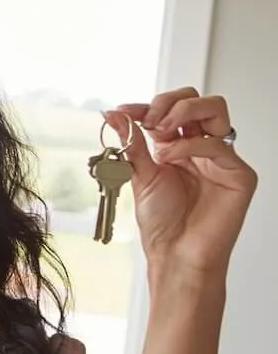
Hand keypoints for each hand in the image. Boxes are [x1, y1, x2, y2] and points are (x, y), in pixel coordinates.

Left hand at [109, 88, 257, 276]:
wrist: (175, 254)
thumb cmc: (162, 222)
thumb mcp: (140, 174)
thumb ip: (132, 142)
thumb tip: (114, 114)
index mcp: (179, 146)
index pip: (171, 109)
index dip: (147, 105)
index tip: (123, 111)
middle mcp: (202, 148)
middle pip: (197, 99)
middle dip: (168, 102)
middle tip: (147, 121)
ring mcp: (222, 159)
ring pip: (215, 109)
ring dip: (182, 113)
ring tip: (159, 133)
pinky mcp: (239, 174)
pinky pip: (217, 144)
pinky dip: (188, 145)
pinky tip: (169, 158)